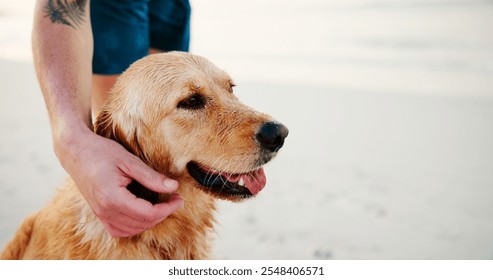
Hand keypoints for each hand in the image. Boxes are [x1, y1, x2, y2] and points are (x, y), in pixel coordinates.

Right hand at [55, 127, 182, 236]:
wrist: (75, 151)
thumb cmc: (101, 152)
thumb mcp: (129, 161)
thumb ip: (151, 177)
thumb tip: (173, 187)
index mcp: (113, 198)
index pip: (148, 213)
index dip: (167, 208)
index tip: (179, 198)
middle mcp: (105, 210)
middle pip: (142, 223)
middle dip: (162, 214)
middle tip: (174, 199)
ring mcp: (100, 214)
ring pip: (131, 230)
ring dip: (149, 221)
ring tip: (162, 206)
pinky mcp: (98, 213)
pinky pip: (118, 230)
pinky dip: (134, 227)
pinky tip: (143, 214)